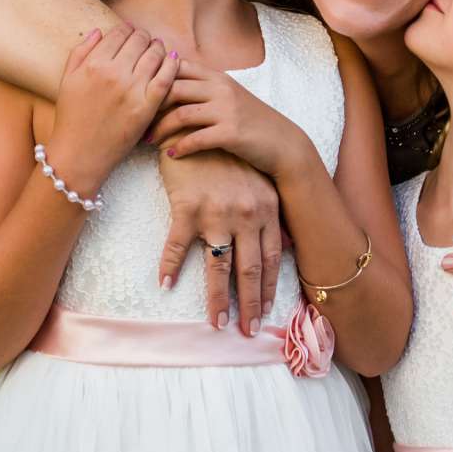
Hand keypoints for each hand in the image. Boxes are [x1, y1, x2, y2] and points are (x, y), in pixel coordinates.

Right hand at [45, 25, 178, 194]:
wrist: (80, 154)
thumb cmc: (71, 118)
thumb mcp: (67, 80)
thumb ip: (80, 51)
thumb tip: (98, 31)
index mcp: (93, 64)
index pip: (119, 33)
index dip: (127, 29)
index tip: (130, 32)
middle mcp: (114, 73)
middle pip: (139, 40)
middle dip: (143, 37)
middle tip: (145, 41)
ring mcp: (132, 90)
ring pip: (155, 54)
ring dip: (158, 47)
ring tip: (158, 49)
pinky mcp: (147, 106)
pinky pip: (167, 77)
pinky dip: (172, 64)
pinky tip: (173, 60)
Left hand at [145, 61, 311, 178]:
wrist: (283, 144)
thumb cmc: (252, 122)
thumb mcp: (229, 97)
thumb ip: (203, 88)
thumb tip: (169, 85)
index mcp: (217, 77)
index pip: (177, 68)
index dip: (154, 80)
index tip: (138, 96)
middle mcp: (221, 88)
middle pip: (173, 88)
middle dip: (150, 105)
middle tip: (137, 120)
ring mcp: (227, 110)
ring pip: (181, 114)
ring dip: (160, 129)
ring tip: (148, 140)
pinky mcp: (231, 133)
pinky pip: (196, 139)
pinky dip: (180, 147)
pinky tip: (171, 154)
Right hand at [156, 149, 283, 332]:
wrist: (197, 121)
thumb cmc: (227, 152)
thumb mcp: (258, 179)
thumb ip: (270, 212)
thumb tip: (286, 244)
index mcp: (266, 208)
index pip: (272, 258)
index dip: (269, 288)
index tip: (266, 310)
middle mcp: (246, 214)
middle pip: (250, 270)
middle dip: (250, 304)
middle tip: (248, 331)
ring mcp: (217, 212)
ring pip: (219, 266)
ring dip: (218, 300)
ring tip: (218, 323)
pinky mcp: (187, 207)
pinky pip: (178, 245)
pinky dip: (170, 266)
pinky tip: (165, 284)